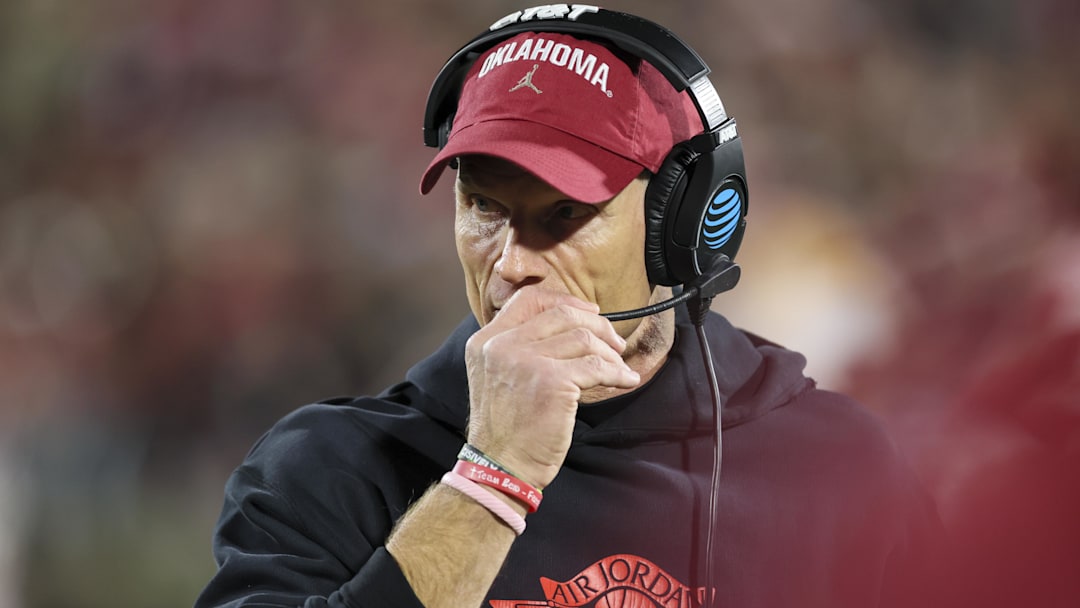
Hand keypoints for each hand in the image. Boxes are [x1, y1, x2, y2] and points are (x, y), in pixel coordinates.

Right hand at [464, 287, 640, 489]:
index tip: (589, 313)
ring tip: (619, 368)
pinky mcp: (551, 381)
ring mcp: (526, 361)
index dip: (565, 301)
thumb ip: (520, 348)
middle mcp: (501, 345)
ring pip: (583, 337)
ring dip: (610, 352)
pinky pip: (597, 366)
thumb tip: (571, 326)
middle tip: (614, 343)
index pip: (528, 299)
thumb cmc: (508, 428)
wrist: (501, 467)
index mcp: (486, 340)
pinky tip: (626, 380)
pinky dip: (618, 373)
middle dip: (597, 325)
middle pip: (562, 313)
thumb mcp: (498, 376)